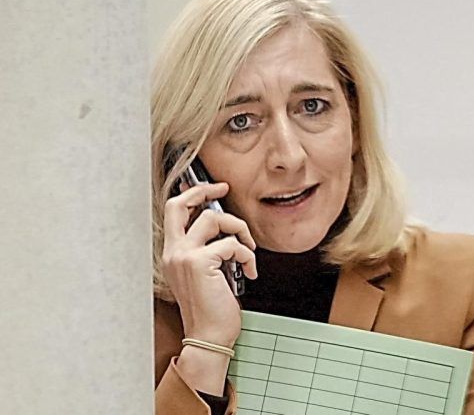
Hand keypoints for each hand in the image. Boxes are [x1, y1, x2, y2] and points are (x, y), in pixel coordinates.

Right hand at [161, 182, 256, 347]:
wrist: (208, 336)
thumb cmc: (210, 307)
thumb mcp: (202, 273)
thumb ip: (205, 248)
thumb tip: (223, 226)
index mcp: (172, 253)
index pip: (173, 212)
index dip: (191, 194)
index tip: (212, 189)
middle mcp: (173, 252)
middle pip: (179, 204)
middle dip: (204, 191)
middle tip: (224, 189)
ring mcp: (184, 256)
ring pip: (213, 219)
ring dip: (238, 229)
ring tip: (248, 248)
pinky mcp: (200, 263)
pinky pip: (232, 244)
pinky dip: (247, 254)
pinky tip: (250, 270)